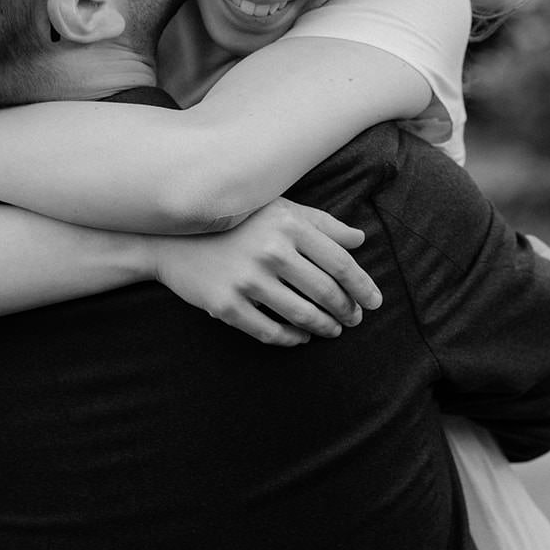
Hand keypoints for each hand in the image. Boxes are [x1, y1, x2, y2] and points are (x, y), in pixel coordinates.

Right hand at [152, 197, 382, 346]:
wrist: (175, 238)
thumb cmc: (237, 221)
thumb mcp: (280, 210)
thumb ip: (322, 224)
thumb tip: (360, 238)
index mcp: (288, 224)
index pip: (340, 263)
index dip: (363, 286)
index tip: (375, 302)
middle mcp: (270, 251)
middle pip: (325, 292)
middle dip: (346, 310)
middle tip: (354, 319)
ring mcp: (247, 280)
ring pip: (301, 315)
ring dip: (324, 327)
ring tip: (332, 329)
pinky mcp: (226, 305)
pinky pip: (270, 331)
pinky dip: (292, 339)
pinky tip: (300, 337)